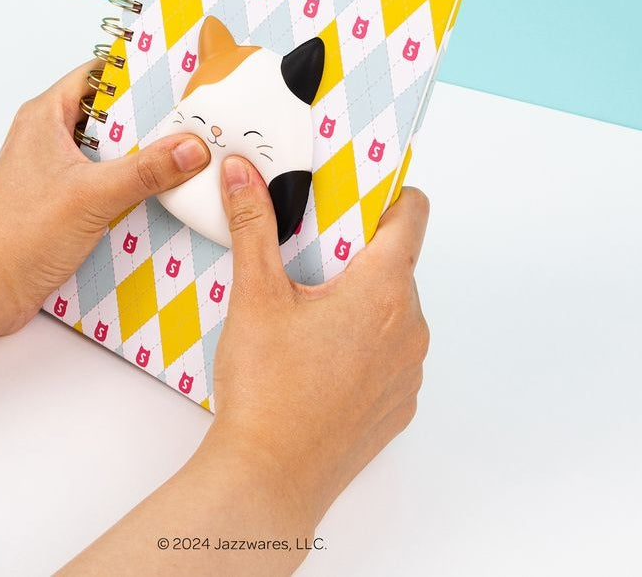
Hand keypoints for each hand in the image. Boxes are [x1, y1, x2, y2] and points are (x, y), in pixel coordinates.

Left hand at [0, 61, 210, 336]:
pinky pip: (105, 178)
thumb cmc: (16, 237)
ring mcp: (55, 169)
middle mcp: (48, 136)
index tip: (176, 74)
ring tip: (184, 151)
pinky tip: (160, 192)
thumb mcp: (92, 195)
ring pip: (109, 148)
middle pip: (109, 113)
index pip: (98, 73)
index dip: (137, 70)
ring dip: (142, 152)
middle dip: (149, 115)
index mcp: (45, 116)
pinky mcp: (62, 199)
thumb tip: (192, 147)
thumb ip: (146, 169)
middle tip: (191, 116)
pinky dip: (131, 181)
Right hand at [60, 158, 429, 573]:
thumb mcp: (255, 295)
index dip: (388, 194)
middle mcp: (410, 326)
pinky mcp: (398, 405)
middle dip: (356, 251)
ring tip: (306, 309)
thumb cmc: (267, 390)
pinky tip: (317, 356)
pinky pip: (390, 354)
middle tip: (308, 252)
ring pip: (394, 309)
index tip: (358, 191)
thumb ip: (253, 224)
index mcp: (385, 289)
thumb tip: (241, 172)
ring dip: (361, 299)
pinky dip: (363, 343)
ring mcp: (409, 370)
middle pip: (397, 262)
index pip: (411, 214)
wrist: (269, 480)